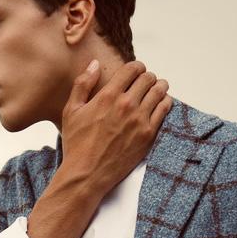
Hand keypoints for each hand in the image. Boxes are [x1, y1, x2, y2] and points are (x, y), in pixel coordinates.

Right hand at [60, 59, 172, 198]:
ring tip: (157, 89)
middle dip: (147, 77)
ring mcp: (139, 120)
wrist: (87, 174)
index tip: (136, 71)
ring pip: (159, 92)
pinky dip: (165, 103)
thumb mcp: (71, 111)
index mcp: (108, 95)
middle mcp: (126, 104)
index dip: (136, 67)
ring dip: (159, 87)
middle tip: (146, 81)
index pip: (132, 69)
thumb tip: (95, 63)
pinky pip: (164, 110)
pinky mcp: (148, 135)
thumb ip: (83, 84)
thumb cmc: (76, 144)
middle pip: (148, 78)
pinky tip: (161, 104)